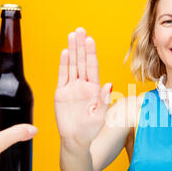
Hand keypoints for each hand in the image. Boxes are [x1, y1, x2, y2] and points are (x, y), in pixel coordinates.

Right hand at [54, 27, 111, 151]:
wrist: (76, 140)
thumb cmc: (91, 129)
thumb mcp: (101, 115)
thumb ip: (104, 100)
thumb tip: (110, 85)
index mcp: (95, 89)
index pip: (93, 67)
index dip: (91, 53)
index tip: (90, 40)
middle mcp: (84, 85)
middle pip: (82, 62)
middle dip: (81, 46)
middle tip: (80, 30)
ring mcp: (72, 88)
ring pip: (72, 65)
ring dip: (72, 51)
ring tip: (72, 35)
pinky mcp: (61, 93)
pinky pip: (62, 76)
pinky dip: (63, 64)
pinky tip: (64, 53)